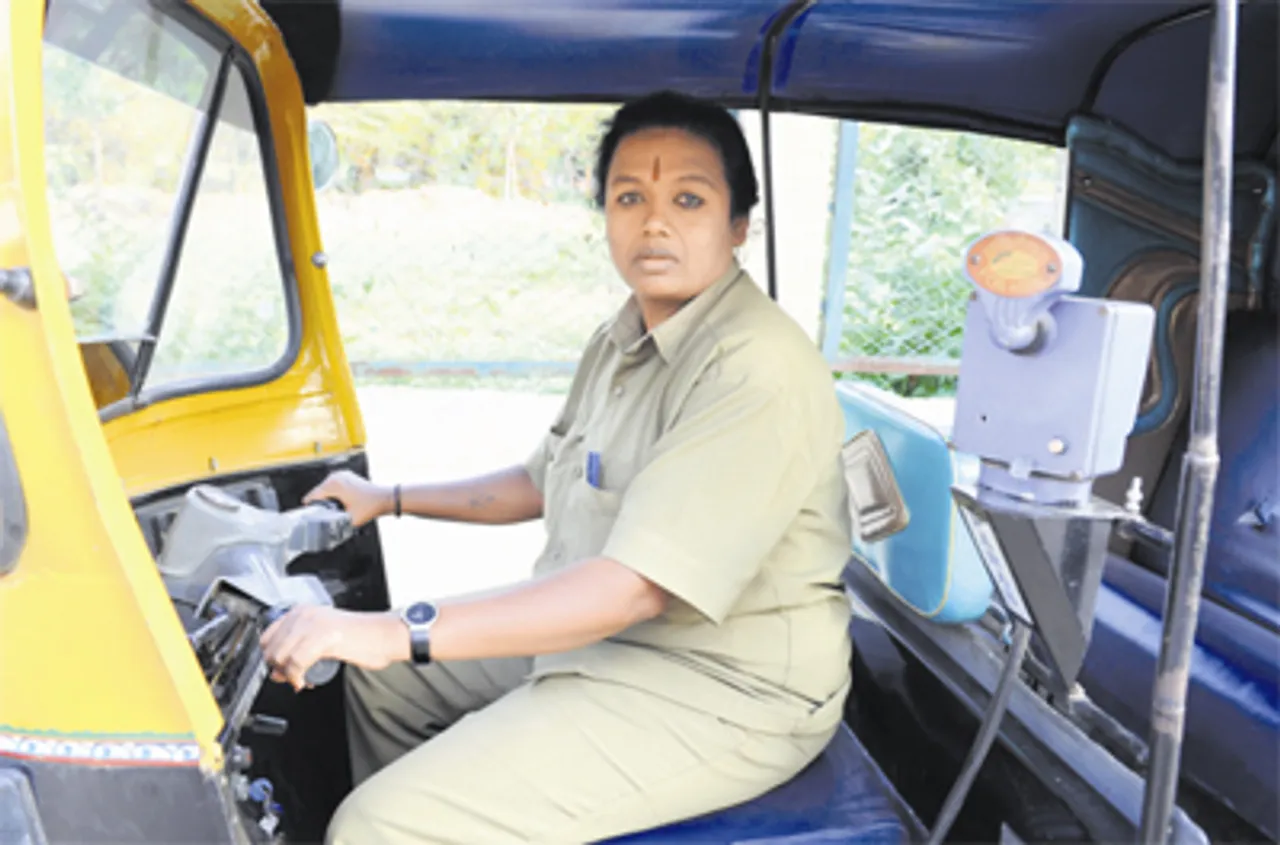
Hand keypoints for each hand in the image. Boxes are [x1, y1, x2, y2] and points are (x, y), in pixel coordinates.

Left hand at [260, 605, 405, 690]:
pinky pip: (296, 662)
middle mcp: (305, 615)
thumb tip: (276, 672)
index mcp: (303, 611)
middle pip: (272, 648)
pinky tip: (303, 681)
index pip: (268, 635)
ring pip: (281, 656)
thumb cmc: (360, 637)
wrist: (384, 635)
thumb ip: (300, 650)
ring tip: (300, 679)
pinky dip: (296, 677)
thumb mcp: (323, 638)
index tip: (278, 668)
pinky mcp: (322, 638)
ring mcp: (313, 625)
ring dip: (287, 675)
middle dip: (278, 668)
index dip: (269, 656)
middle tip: (291, 678)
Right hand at [302, 470, 392, 526]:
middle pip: (317, 492)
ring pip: (324, 489)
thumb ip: (335, 525)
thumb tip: (324, 533)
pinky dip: (332, 494)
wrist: (385, 497)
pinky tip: (336, 504)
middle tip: (321, 517)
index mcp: (334, 485)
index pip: (312, 496)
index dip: (309, 507)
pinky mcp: (345, 476)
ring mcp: (341, 474)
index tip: (305, 516)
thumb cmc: (371, 506)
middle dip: (318, 504)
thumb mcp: (350, 520)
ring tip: (329, 511)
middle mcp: (336, 476)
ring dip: (325, 499)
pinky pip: (332, 486)